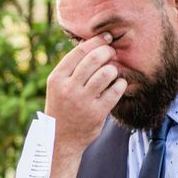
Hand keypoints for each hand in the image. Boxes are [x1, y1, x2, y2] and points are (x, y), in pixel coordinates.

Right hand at [45, 33, 126, 152]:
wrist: (60, 138)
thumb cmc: (62, 107)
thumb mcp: (57, 86)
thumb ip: (71, 68)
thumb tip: (92, 43)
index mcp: (56, 78)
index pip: (79, 51)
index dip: (96, 41)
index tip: (106, 38)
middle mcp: (68, 88)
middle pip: (94, 59)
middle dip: (107, 52)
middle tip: (112, 53)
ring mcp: (82, 101)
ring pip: (107, 73)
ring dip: (114, 69)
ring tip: (112, 73)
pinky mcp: (96, 113)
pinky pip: (116, 90)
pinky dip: (120, 85)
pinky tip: (118, 85)